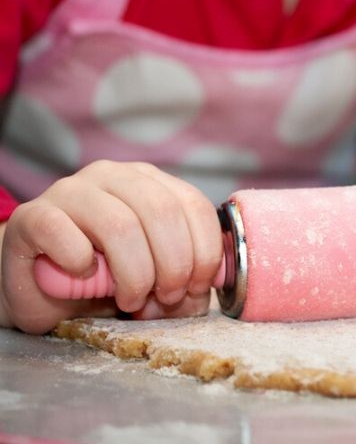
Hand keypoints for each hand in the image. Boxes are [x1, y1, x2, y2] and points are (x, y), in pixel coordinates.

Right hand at [1, 161, 221, 333]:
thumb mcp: (156, 279)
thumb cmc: (105, 279)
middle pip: (162, 212)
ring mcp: (71, 190)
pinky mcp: (32, 215)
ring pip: (120, 224)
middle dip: (173, 265)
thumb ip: (183, 281)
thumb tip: (199, 294)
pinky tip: (83, 273)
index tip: (197, 287)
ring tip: (131, 299)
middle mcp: (113, 175)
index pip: (194, 204)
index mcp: (151, 181)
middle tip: (165, 298)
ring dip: (135, 272)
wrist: (39, 289)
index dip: (205, 250)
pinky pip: (62, 231)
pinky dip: (80, 260)